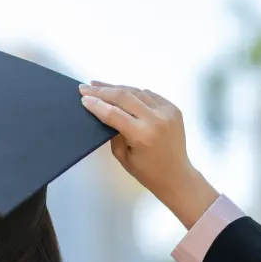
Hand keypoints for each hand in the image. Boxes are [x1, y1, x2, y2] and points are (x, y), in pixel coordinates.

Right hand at [79, 82, 219, 228]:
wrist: (177, 175)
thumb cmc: (147, 172)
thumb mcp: (122, 156)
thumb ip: (113, 133)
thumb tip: (105, 112)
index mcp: (142, 135)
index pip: (113, 113)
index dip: (97, 104)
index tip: (83, 98)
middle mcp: (156, 119)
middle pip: (124, 96)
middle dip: (102, 91)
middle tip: (85, 88)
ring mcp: (167, 111)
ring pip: (137, 92)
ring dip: (117, 88)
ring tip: (100, 86)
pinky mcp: (173, 108)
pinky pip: (149, 94)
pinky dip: (134, 92)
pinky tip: (122, 92)